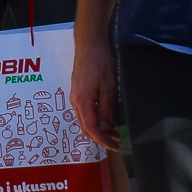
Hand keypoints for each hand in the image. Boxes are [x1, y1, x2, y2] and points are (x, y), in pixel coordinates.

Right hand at [71, 32, 119, 151]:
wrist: (89, 46)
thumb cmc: (99, 63)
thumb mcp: (108, 88)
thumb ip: (105, 110)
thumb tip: (104, 128)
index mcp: (82, 101)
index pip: (91, 129)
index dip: (103, 140)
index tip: (114, 146)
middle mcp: (75, 102)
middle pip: (86, 128)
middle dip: (101, 138)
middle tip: (116, 142)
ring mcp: (75, 98)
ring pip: (86, 121)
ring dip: (99, 130)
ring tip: (114, 133)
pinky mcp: (78, 94)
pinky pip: (86, 113)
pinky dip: (96, 121)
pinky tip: (107, 121)